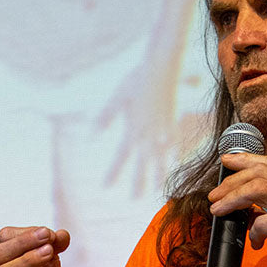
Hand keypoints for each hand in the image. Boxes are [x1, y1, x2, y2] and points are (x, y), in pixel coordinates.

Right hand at [0, 226, 71, 266]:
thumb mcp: (51, 258)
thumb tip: (62, 235)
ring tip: (49, 254)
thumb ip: (56, 243)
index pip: (3, 238)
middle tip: (47, 239)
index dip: (26, 232)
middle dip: (22, 243)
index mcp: (1, 259)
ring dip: (27, 261)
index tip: (49, 234)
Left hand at [97, 62, 177, 196]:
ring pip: (160, 157)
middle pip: (142, 163)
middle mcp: (148, 133)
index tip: (106, 187)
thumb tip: (91, 136)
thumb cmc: (136, 79)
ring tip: (156, 189)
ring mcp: (162, 129)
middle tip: (134, 198)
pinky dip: (174, 155)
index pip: (120, 156)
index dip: (113, 172)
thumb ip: (105, 118)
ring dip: (157, 174)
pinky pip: (175, 144)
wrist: (162, 68)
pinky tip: (175, 164)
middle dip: (138, 181)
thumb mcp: (117, 98)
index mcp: (132, 128)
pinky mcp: (174, 122)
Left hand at [208, 153, 266, 266]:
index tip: (226, 162)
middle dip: (231, 182)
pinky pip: (263, 222)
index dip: (245, 160)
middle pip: (260, 172)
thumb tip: (243, 206)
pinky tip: (255, 243)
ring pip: (258, 188)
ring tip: (218, 209)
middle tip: (214, 195)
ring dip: (232, 198)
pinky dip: (253, 233)